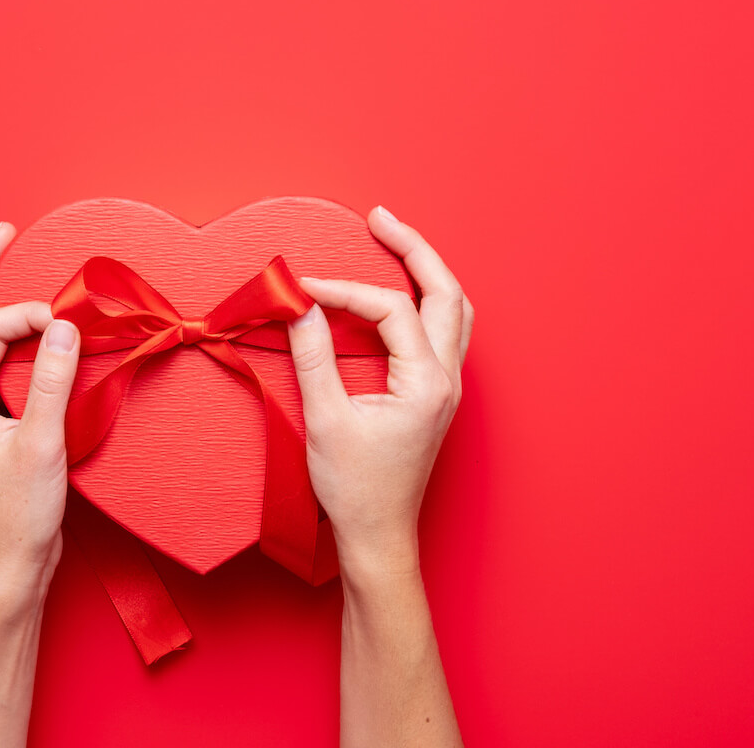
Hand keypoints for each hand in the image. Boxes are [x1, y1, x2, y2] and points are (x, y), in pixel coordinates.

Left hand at [0, 222, 80, 599]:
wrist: (10, 564)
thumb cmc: (18, 514)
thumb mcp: (43, 444)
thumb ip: (54, 381)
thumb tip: (64, 326)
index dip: (30, 315)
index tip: (71, 320)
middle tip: (3, 234)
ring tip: (3, 264)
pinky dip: (3, 335)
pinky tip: (24, 330)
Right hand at [286, 205, 473, 580]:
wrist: (378, 536)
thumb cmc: (355, 489)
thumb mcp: (326, 419)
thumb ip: (313, 357)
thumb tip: (299, 308)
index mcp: (427, 382)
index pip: (390, 310)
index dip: (344, 292)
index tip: (303, 291)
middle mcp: (446, 379)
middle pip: (446, 292)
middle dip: (413, 249)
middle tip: (379, 217)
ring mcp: (446, 388)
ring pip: (455, 310)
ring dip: (427, 273)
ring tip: (395, 242)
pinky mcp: (435, 397)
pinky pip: (444, 333)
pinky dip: (424, 303)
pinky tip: (399, 296)